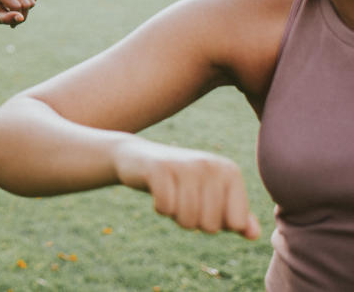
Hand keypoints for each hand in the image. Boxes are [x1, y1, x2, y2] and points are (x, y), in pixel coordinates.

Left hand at [0, 0, 35, 27]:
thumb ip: (7, 19)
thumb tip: (21, 18)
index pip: (16, 6)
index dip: (16, 16)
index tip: (11, 20)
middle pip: (26, 3)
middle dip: (23, 13)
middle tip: (15, 14)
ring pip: (32, 0)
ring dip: (27, 8)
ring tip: (17, 7)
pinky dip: (30, 1)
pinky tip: (21, 0)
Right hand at [113, 138, 259, 239]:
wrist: (138, 157)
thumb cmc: (180, 182)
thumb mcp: (211, 197)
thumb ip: (236, 216)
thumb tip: (254, 234)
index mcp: (230, 172)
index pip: (236, 223)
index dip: (217, 222)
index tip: (203, 204)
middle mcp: (211, 165)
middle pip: (211, 225)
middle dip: (194, 221)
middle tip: (182, 199)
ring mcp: (185, 165)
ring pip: (188, 220)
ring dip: (175, 216)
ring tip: (171, 195)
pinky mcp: (159, 169)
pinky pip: (165, 208)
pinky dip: (160, 208)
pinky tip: (156, 191)